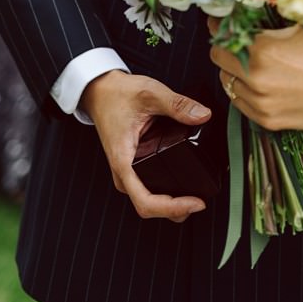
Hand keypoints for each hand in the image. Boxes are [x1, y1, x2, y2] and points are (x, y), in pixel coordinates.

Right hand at [77, 70, 211, 221]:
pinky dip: (166, 193)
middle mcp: (123, 172)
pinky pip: (147, 189)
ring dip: (171, 204)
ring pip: (148, 201)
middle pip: (149, 207)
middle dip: (176, 210)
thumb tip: (203, 115)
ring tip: (195, 194)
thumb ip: (177, 104)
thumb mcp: (149, 93)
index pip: (145, 202)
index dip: (173, 209)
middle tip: (201, 200)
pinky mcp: (132, 167)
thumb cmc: (116, 94)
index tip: (196, 203)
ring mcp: (126, 171)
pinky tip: (182, 184)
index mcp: (123, 160)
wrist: (99, 91)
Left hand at [217, 23, 302, 132]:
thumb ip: (271, 18)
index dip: (219, 28)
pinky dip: (244, 93)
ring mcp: (261, 103)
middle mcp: (254, 78)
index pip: (219, 36)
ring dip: (233, 72)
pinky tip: (259, 83)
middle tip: (238, 43)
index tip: (222, 24)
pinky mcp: (270, 121)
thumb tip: (248, 8)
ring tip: (251, 64)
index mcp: (259, 50)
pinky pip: (242, 104)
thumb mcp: (302, 23)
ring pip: (228, 84)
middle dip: (226, 48)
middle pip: (219, 60)